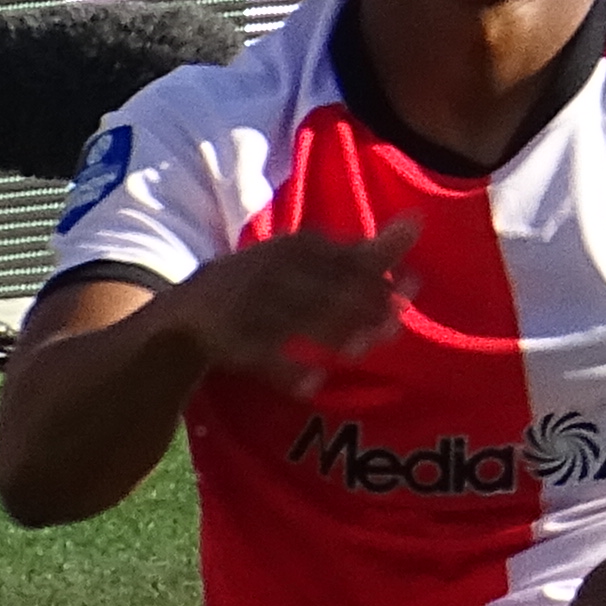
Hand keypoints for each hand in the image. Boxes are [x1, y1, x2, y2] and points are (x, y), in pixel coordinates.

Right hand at [168, 219, 420, 390]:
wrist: (189, 310)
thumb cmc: (270, 282)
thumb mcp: (311, 261)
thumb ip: (363, 253)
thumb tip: (416, 223)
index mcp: (297, 248)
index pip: (344, 257)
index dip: (380, 273)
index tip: (414, 286)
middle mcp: (272, 269)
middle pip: (323, 286)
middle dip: (361, 304)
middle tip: (394, 325)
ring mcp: (248, 304)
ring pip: (294, 318)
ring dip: (329, 332)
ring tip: (361, 348)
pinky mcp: (227, 338)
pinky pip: (259, 354)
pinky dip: (286, 369)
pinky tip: (314, 382)